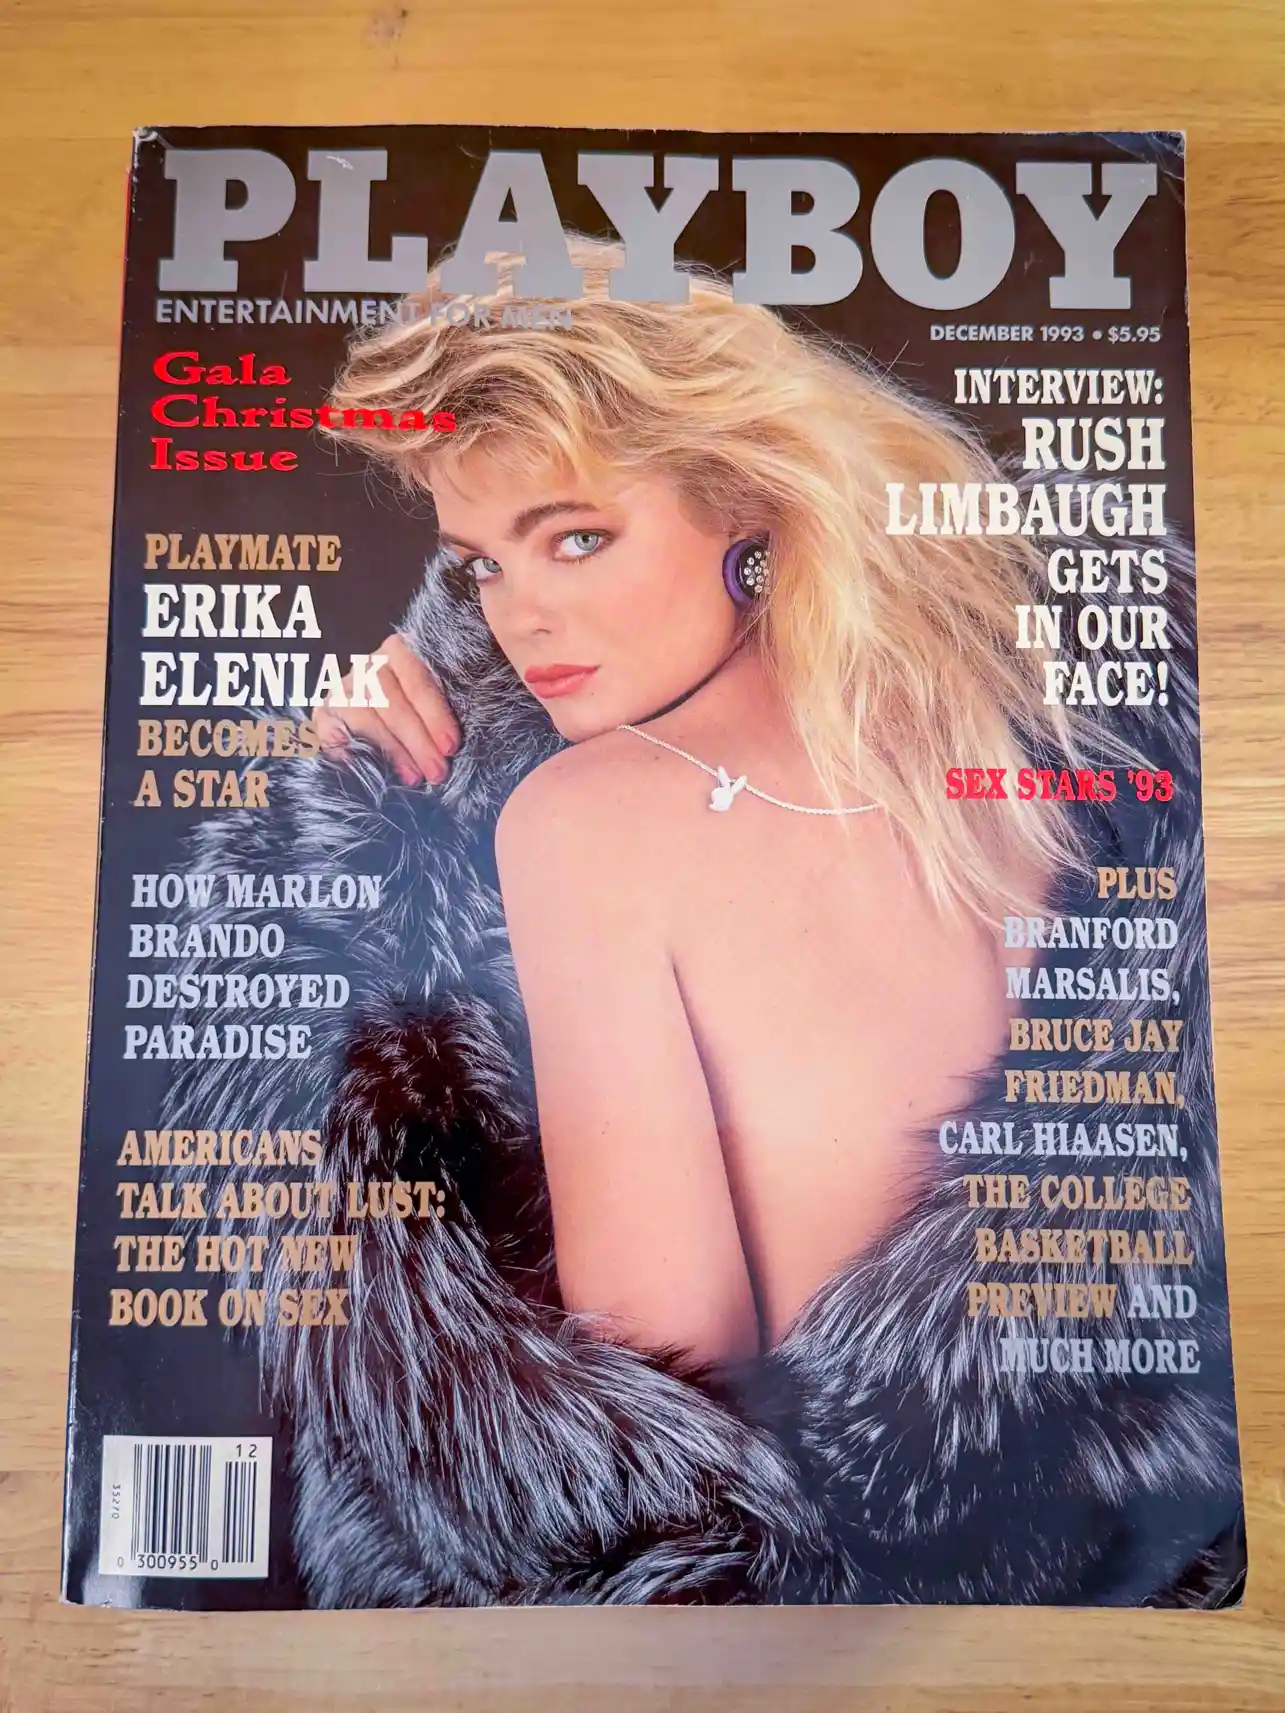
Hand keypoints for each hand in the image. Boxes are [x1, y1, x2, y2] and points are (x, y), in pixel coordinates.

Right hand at [314, 633, 460, 785]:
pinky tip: (372, 772)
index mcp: (401, 651)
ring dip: (392, 751)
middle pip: (391, 702)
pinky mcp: (323, 713)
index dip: (435, 715)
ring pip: (366, 717)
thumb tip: (452, 746)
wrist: (374, 715)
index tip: (450, 746)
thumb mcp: (433, 703)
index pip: (417, 682)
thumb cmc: (421, 712)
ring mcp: (343, 688)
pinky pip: (334, 733)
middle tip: (436, 771)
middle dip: (417, 741)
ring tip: (413, 776)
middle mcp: (369, 664)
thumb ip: (441, 714)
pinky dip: (352, 754)